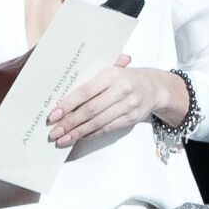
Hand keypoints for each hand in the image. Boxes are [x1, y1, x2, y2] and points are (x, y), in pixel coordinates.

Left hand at [47, 55, 180, 147]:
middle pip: (90, 110)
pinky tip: (80, 137)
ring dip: (78, 132)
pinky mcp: (131, 118)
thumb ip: (90, 76)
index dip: (67, 104)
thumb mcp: (111, 70)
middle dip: (69, 123)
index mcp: (111, 74)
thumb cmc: (126, 78)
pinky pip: (108, 128)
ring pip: (98, 122)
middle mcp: (121, 90)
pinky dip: (92, 134)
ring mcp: (128, 105)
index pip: (84, 91)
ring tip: (63, 138)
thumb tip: (63, 92)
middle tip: (55, 132)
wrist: (154, 87)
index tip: (54, 114)